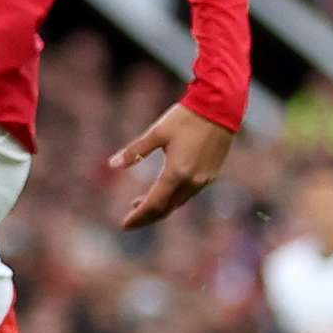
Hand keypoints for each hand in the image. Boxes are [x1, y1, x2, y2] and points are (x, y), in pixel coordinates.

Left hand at [107, 103, 236, 229]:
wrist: (220, 108)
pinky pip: (189, 194)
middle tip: (130, 221)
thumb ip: (134, 151)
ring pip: (179, 202)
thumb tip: (112, 165)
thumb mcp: (156, 133)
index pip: (154, 204)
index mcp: (176, 173)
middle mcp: (192, 181)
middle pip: (167, 208)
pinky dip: (174, 198)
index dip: (139, 216)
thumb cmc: (186, 118)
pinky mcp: (211, 173)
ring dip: (160, 207)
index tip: (124, 225)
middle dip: (147, 216)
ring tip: (140, 204)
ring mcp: (204, 179)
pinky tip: (163, 191)